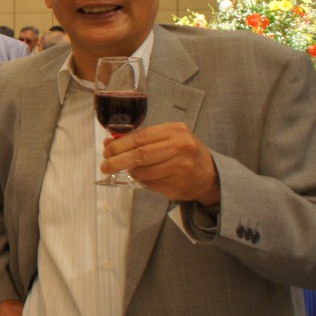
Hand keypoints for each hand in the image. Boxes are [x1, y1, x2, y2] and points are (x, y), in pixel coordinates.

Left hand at [101, 122, 219, 204]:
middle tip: (105, 166)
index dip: (119, 145)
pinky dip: (143, 182)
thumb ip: (140, 140)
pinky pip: (151, 184)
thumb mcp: (167, 138)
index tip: (106, 151)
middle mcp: (181, 146)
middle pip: (140, 155)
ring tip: (128, 171)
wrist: (210, 174)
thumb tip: (109, 144)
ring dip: (131, 173)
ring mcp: (182, 167)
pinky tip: (144, 178)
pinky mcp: (180, 184)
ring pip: (144, 172)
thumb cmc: (183, 152)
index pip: (140, 137)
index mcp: (175, 130)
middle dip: (117, 161)